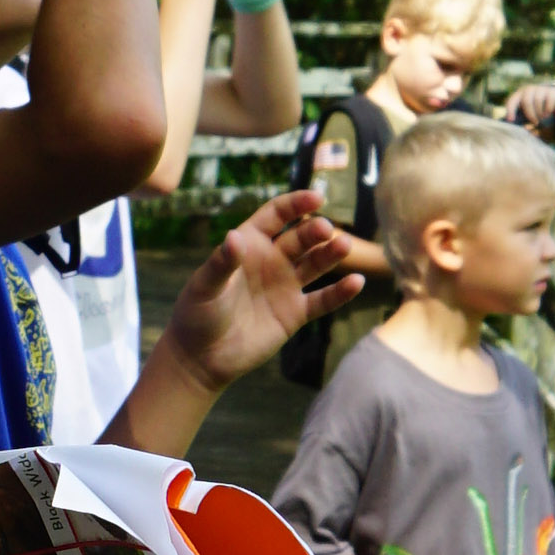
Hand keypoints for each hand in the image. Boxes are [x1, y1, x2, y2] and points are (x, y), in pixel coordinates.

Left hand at [153, 189, 360, 388]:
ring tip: (345, 246)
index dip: (296, 204)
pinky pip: (322, 300)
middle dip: (315, 231)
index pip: (277, 215)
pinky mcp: (295, 313)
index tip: (317, 197)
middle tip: (326, 230)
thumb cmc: (197, 314)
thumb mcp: (205, 286)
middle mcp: (272, 260)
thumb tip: (234, 238)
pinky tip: (357, 283)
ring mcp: (286, 286)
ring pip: (315, 265)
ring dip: (332, 255)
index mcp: (249, 243)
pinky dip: (340, 293)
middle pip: (301, 238)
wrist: (202, 357)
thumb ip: (221, 263)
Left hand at [501, 81, 554, 139]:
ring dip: (539, 112)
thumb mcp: (529, 114)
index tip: (511, 120)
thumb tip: (527, 129)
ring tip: (542, 118)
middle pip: (526, 101)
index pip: (511, 101)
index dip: (510, 110)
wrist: (552, 96)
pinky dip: (548, 109)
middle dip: (530, 114)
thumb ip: (525, 122)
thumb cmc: (536, 108)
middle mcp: (528, 90)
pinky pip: (548, 100)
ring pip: (537, 100)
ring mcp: (539, 89)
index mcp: (519, 95)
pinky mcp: (550, 91)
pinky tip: (547, 114)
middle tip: (535, 123)